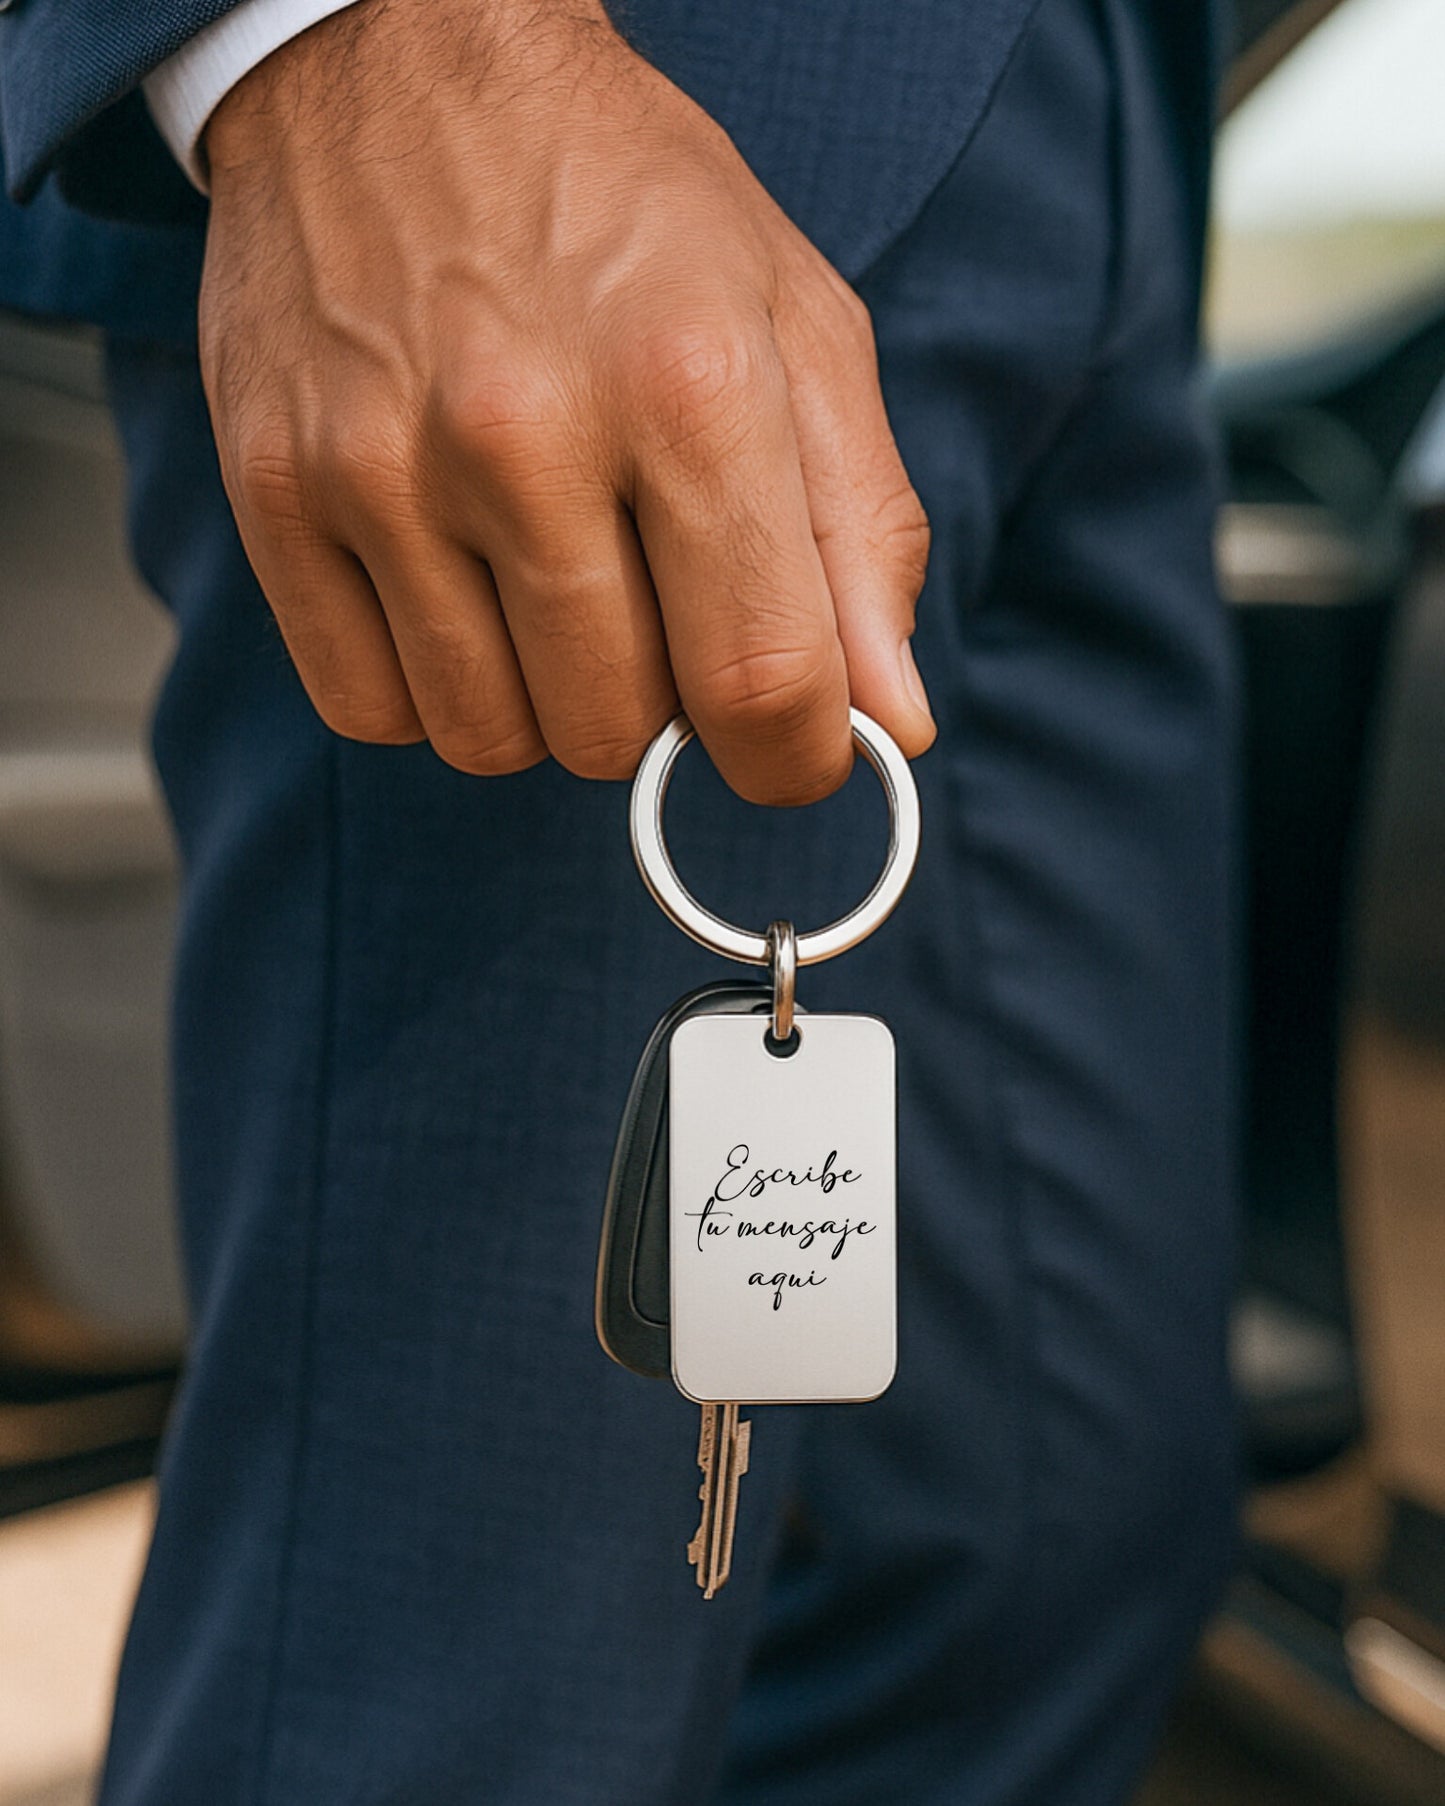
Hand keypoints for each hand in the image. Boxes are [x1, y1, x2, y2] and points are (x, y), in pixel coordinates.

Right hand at [200, 0, 933, 804]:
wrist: (400, 67)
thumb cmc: (625, 206)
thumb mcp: (795, 327)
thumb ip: (861, 535)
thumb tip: (891, 722)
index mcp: (686, 381)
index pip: (760, 680)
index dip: (792, 759)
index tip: (790, 747)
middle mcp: (520, 431)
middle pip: (616, 732)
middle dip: (661, 711)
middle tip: (652, 607)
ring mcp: (377, 465)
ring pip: (491, 739)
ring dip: (544, 704)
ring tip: (550, 584)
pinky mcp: (274, 491)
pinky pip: (371, 710)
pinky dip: (431, 690)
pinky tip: (457, 594)